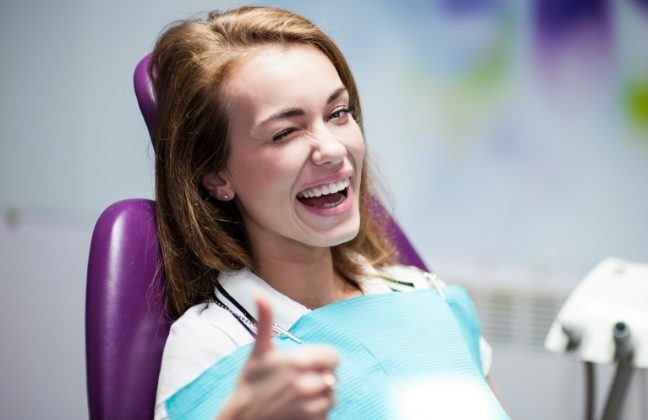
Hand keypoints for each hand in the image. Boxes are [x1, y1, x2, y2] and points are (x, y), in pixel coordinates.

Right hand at [218, 295, 339, 419]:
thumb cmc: (250, 382)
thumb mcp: (259, 351)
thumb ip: (265, 320)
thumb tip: (258, 293)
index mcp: (297, 362)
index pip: (334, 357)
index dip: (325, 358)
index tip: (312, 362)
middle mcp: (305, 384)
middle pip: (333, 376)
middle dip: (321, 376)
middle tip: (301, 378)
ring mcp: (308, 406)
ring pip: (332, 395)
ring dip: (321, 394)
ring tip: (300, 393)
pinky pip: (327, 413)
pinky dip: (319, 411)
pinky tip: (301, 408)